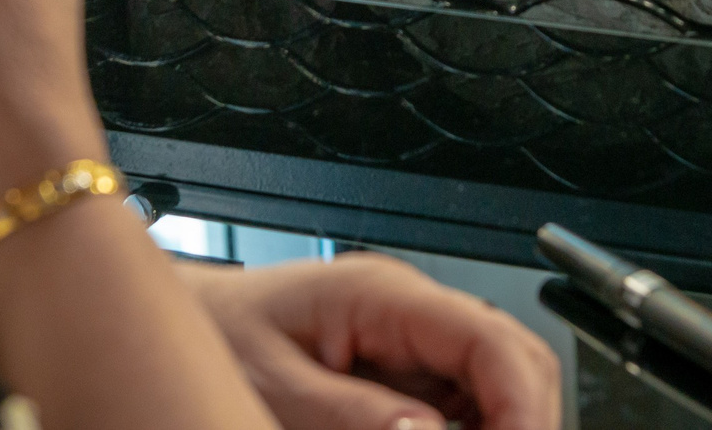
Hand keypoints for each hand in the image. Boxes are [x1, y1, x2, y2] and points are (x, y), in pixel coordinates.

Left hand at [181, 254, 560, 429]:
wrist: (188, 318)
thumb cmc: (214, 334)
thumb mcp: (270, 386)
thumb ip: (350, 415)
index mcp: (382, 295)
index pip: (492, 341)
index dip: (522, 408)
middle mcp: (410, 309)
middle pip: (515, 359)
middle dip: (524, 420)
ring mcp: (413, 337)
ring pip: (498, 382)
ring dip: (500, 424)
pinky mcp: (404, 368)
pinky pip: (464, 401)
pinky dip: (472, 429)